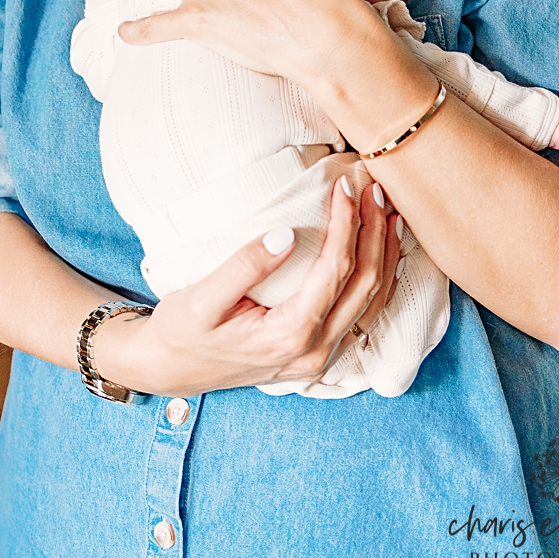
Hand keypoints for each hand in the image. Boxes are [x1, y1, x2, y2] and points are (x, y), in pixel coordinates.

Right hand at [110, 176, 402, 396]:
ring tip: (387, 214)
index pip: (335, 271)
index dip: (346, 225)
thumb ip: (244, 268)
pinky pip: (362, 314)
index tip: (344, 188)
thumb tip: (285, 235)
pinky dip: (377, 279)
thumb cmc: (181, 332)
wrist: (171, 369)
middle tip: (374, 190)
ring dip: (384, 255)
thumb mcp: (200, 299)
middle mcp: (315, 351)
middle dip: (374, 233)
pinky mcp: (319, 352)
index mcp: (290, 335)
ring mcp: (321, 356)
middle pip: (365, 285)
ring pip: (373, 302)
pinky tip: (379, 252)